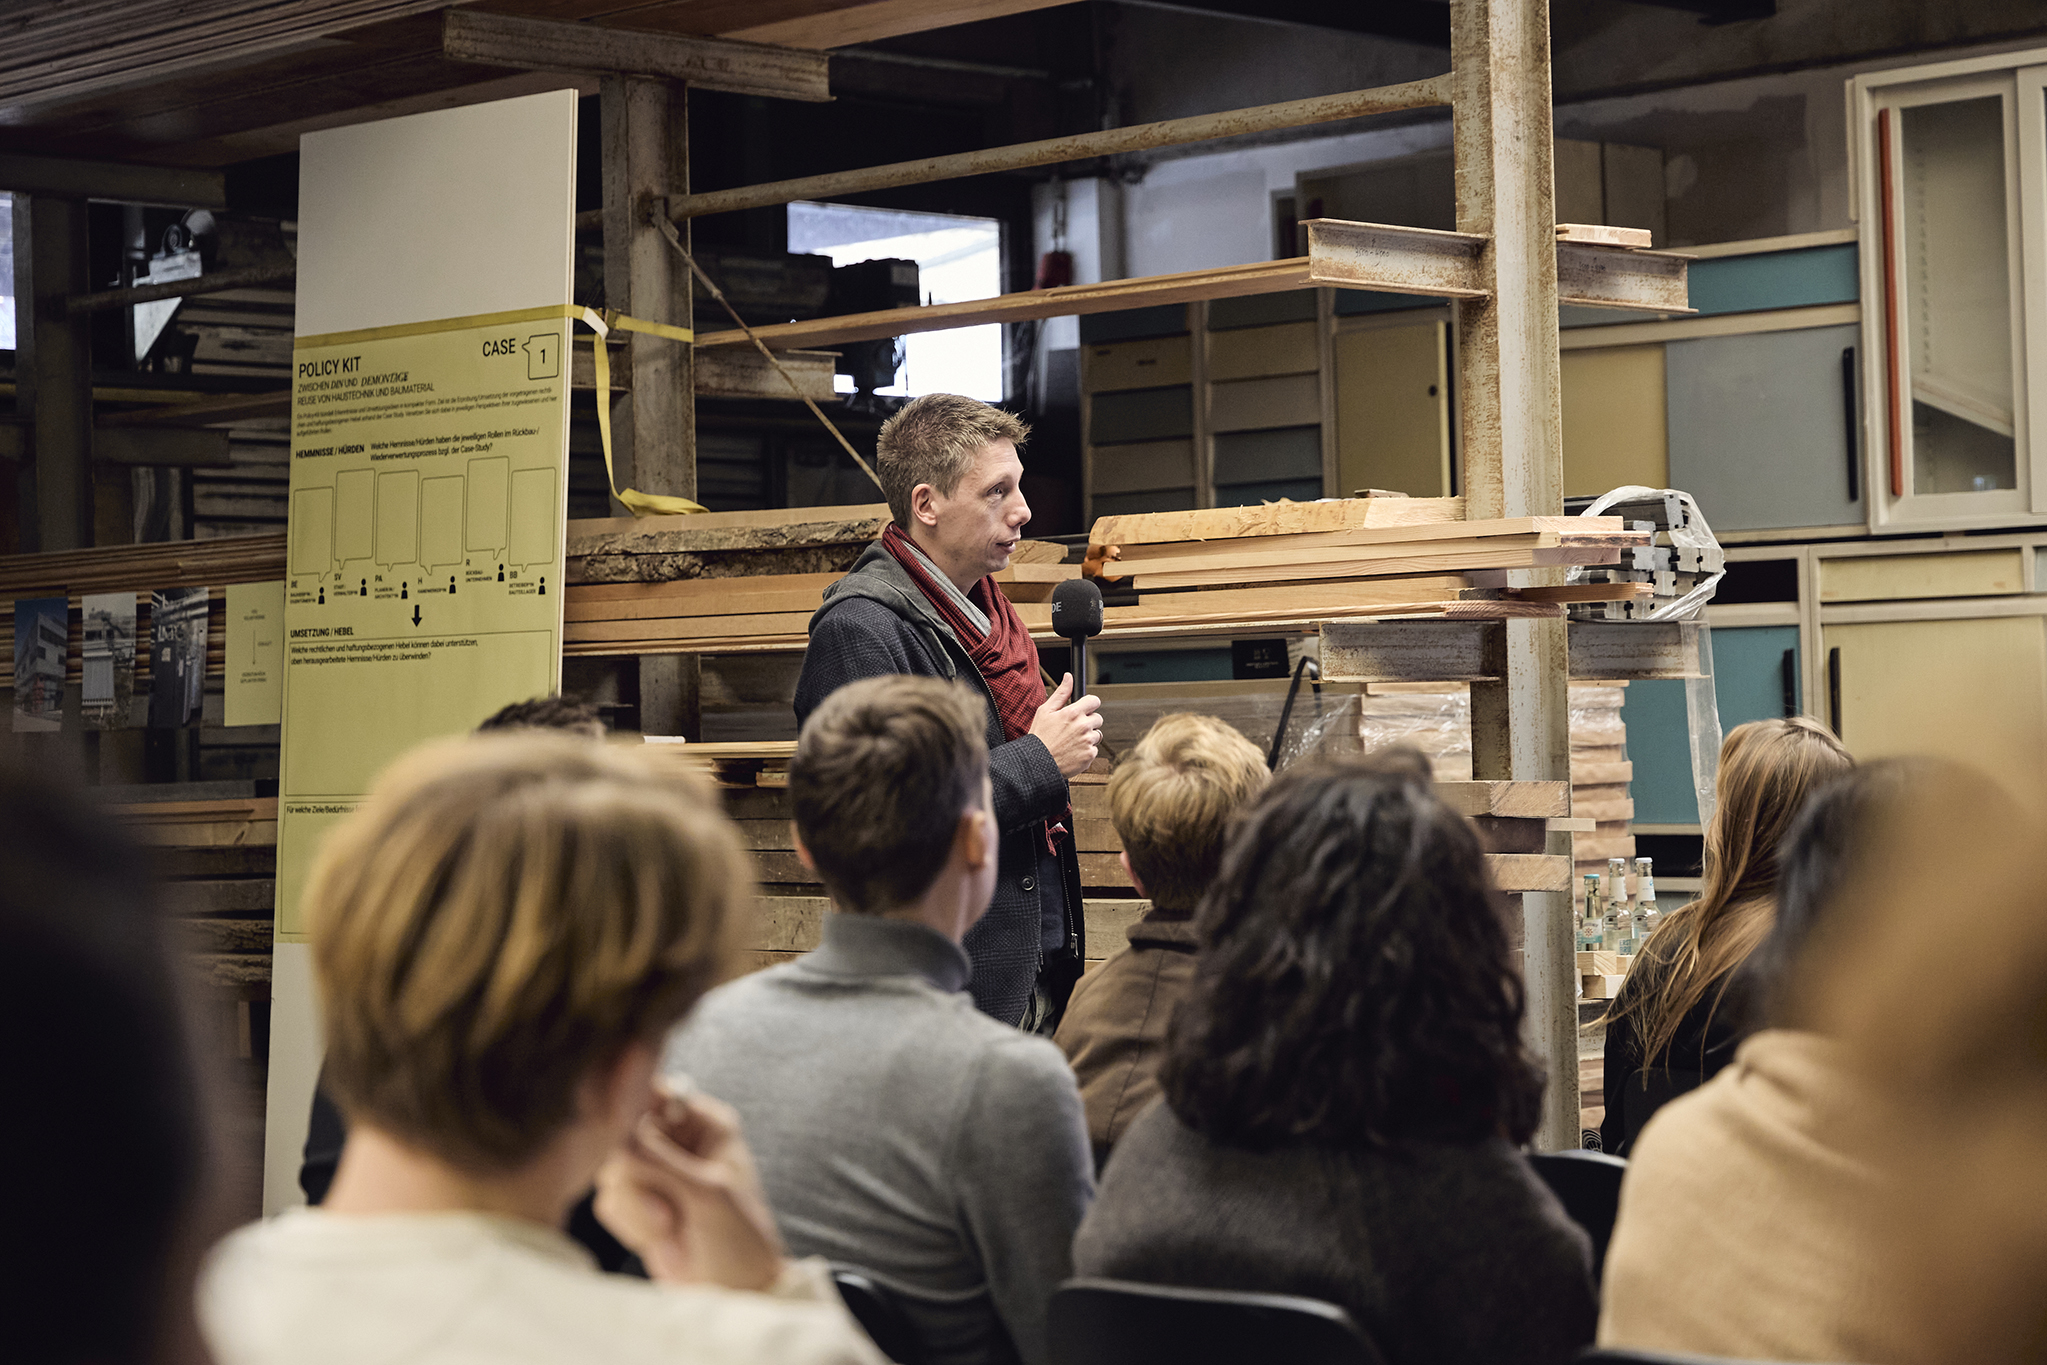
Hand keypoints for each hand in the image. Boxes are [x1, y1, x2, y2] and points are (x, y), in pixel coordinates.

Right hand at [593, 1090, 787, 1292]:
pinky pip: (610, 1201)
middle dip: (639, 1180)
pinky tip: (661, 1238)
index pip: (655, 1094)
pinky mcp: (639, 1205)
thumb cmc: (739, 1240)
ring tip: (670, 1227)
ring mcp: (655, 1173)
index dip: (631, 1113)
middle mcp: (677, 1141)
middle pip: (622, 1134)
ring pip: (611, 1171)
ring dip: (637, 1207)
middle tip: (666, 1211)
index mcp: (705, 1123)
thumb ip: (660, 1162)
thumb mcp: (707, 1196)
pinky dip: (630, 1224)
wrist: (734, 1294)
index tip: (625, 1141)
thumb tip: (618, 1134)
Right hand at [1028, 673, 1102, 778]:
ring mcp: (1088, 742)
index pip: (1094, 701)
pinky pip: (1094, 750)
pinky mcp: (1090, 755)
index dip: (1089, 705)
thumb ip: (1061, 693)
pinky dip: (1086, 751)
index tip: (1084, 710)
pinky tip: (1073, 752)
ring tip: (1071, 742)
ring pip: (1097, 735)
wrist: (1038, 764)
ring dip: (1088, 737)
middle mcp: (1083, 726)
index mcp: (1073, 713)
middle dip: (1088, 722)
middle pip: (1098, 719)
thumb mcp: (1045, 711)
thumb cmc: (1040, 737)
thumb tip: (1069, 677)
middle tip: (1073, 729)